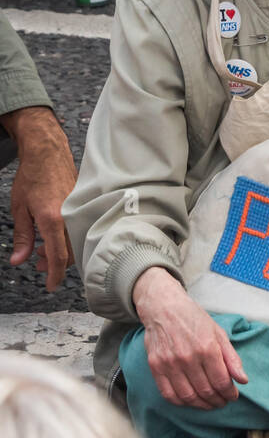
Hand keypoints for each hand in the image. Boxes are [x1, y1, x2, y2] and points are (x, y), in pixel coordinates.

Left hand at [7, 107, 76, 290]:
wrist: (47, 152)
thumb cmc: (32, 176)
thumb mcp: (20, 209)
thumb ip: (22, 237)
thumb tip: (18, 259)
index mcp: (53, 219)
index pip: (57, 257)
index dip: (54, 275)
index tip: (50, 286)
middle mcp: (70, 216)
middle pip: (69, 253)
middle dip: (53, 263)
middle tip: (37, 263)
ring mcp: (79, 210)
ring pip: (75, 242)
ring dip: (59, 251)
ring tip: (42, 248)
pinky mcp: (82, 205)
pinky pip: (78, 228)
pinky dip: (66, 237)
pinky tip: (53, 234)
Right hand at [132, 268, 247, 408]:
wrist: (164, 308)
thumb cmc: (194, 319)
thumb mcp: (218, 333)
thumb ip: (232, 358)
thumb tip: (243, 381)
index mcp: (207, 347)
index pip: (221, 381)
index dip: (229, 393)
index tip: (232, 396)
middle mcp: (188, 357)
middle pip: (206, 391)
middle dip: (217, 401)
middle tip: (222, 402)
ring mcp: (170, 363)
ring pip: (188, 396)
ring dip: (202, 405)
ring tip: (209, 404)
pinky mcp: (156, 367)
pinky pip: (169, 395)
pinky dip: (181, 403)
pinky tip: (191, 400)